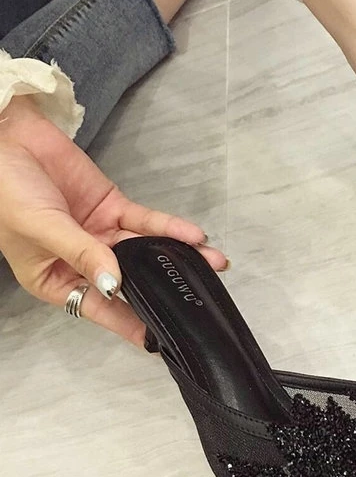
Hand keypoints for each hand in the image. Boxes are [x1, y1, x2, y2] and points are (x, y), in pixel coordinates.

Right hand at [0, 96, 227, 345]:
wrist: (5, 137)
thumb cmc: (5, 191)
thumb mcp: (40, 227)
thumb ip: (81, 253)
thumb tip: (113, 283)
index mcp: (54, 279)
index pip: (99, 308)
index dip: (129, 323)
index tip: (161, 340)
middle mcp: (82, 262)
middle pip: (131, 280)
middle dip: (165, 287)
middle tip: (200, 297)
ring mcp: (100, 234)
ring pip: (145, 250)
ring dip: (178, 255)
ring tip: (213, 263)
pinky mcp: (112, 207)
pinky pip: (146, 221)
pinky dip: (169, 228)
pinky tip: (194, 236)